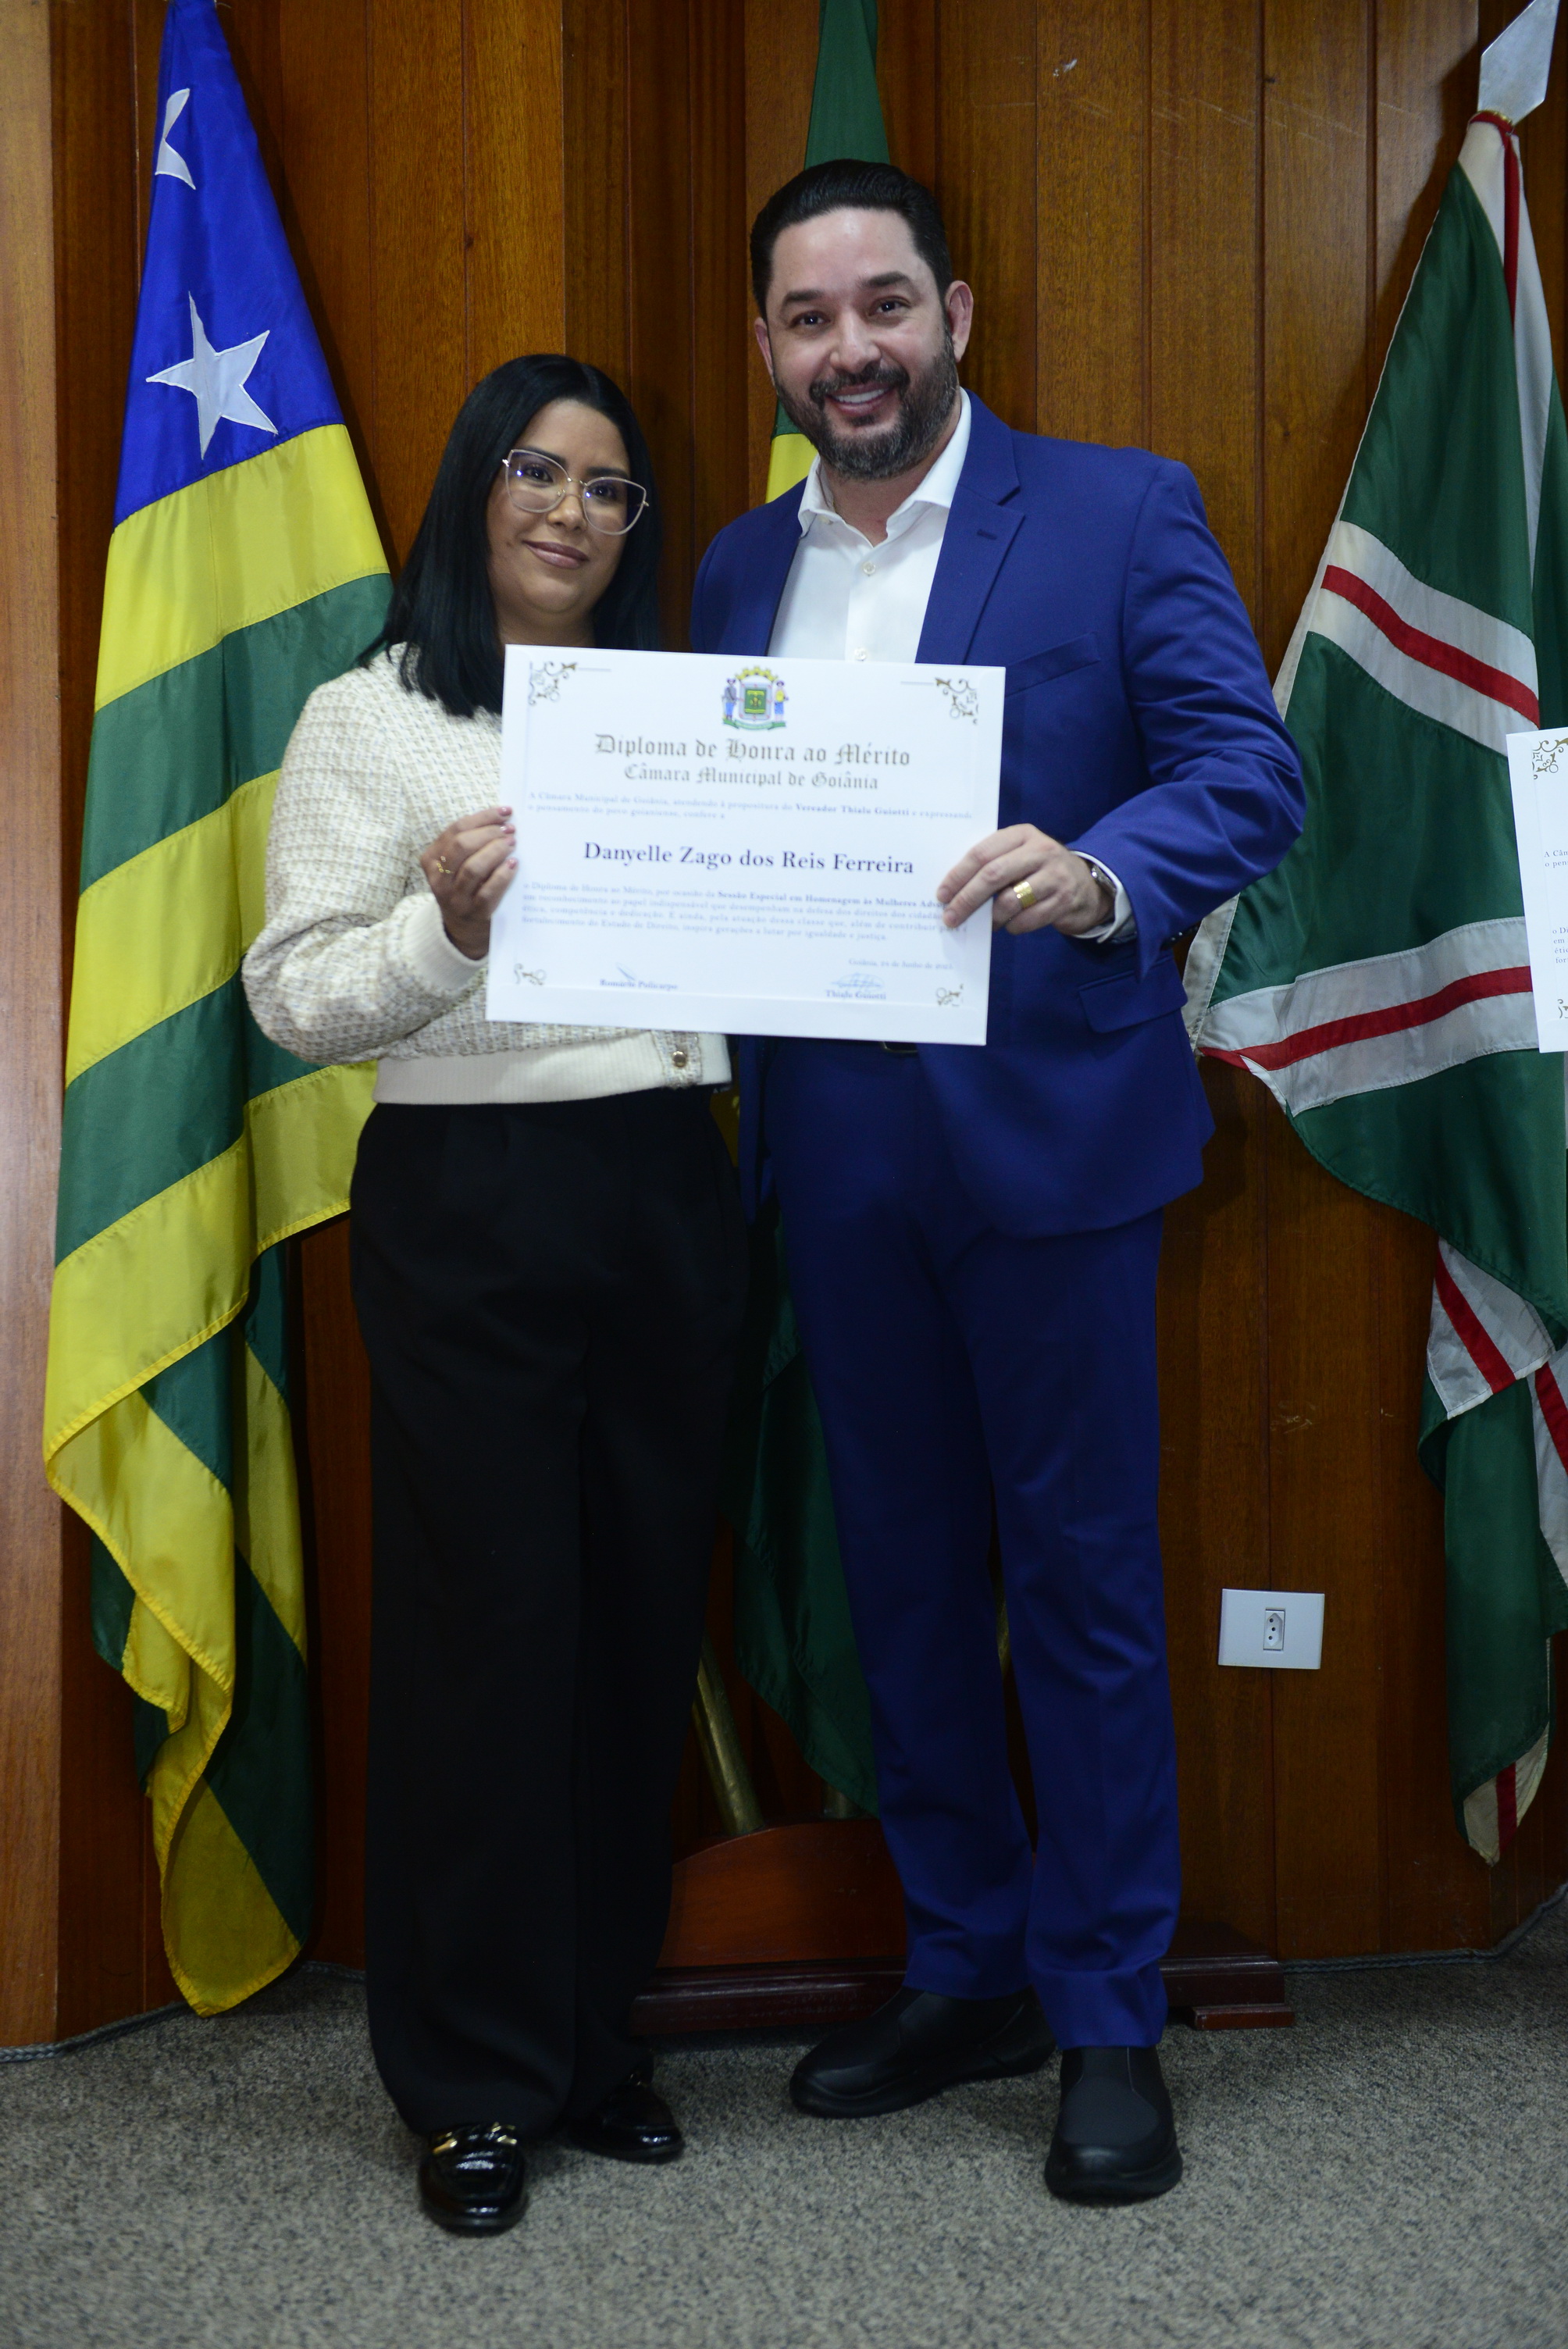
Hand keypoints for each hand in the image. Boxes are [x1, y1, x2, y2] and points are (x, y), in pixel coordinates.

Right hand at [420, 806, 516, 959]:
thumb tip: (502, 820)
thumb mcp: (457, 866)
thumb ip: (470, 845)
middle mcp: (439, 879)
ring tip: (512, 844)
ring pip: (472, 868)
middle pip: (461, 846)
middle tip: (510, 830)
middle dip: (488, 833)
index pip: (456, 830)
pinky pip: (487, 892)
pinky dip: (502, 875)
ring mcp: (455, 898)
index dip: (483, 818)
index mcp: (431, 860)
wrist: (463, 930)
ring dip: (495, 851)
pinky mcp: (474, 913)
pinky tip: (514, 865)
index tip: (505, 812)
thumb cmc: (466, 888)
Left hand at [936, 824, 1112, 935]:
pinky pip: (1028, 919)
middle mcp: (1040, 851)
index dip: (958, 875)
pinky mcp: (1064, 900)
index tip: (942, 894)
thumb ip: (993, 863)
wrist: (1087, 885)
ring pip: (1010, 901)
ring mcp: (1055, 876)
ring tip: (986, 923)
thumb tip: (953, 890)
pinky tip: (1010, 925)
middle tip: (951, 917)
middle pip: (993, 875)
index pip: (982, 853)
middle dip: (967, 899)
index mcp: (1022, 834)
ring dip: (991, 917)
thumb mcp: (1020, 855)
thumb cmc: (1040, 870)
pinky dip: (1013, 926)